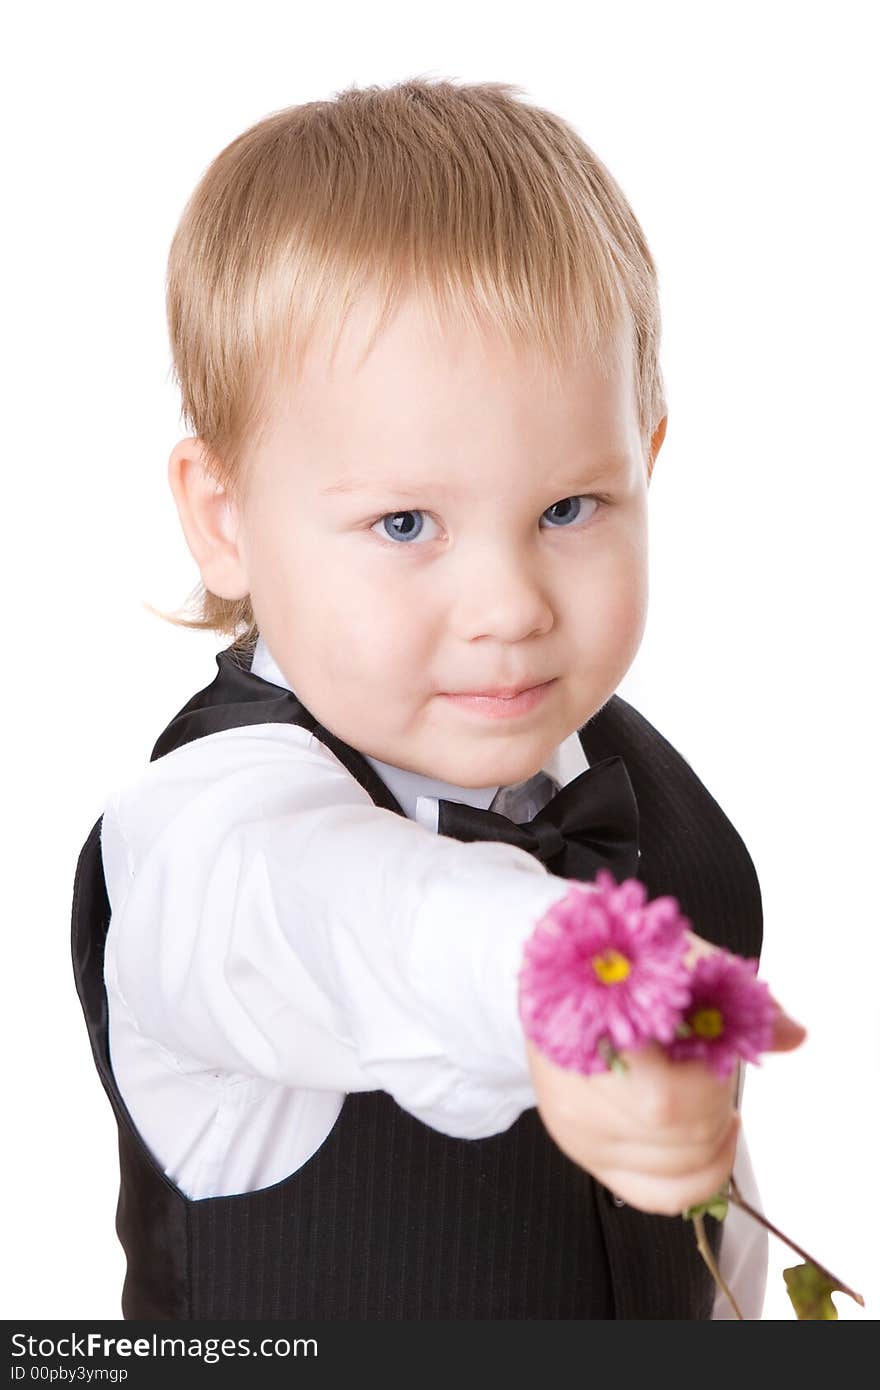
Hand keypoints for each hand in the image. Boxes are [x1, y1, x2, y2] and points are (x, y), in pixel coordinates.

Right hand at [524, 930, 805, 1215]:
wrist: (547, 975)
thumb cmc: (618, 962)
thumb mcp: (678, 961)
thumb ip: (737, 998)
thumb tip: (792, 1035)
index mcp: (597, 1047)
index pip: (673, 1102)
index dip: (712, 1079)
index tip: (716, 1044)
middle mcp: (582, 1102)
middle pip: (682, 1135)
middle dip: (717, 1102)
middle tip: (714, 1065)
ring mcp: (581, 1135)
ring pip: (679, 1168)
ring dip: (712, 1134)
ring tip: (706, 1094)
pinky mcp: (585, 1154)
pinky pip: (657, 1195)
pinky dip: (698, 1177)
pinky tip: (709, 1141)